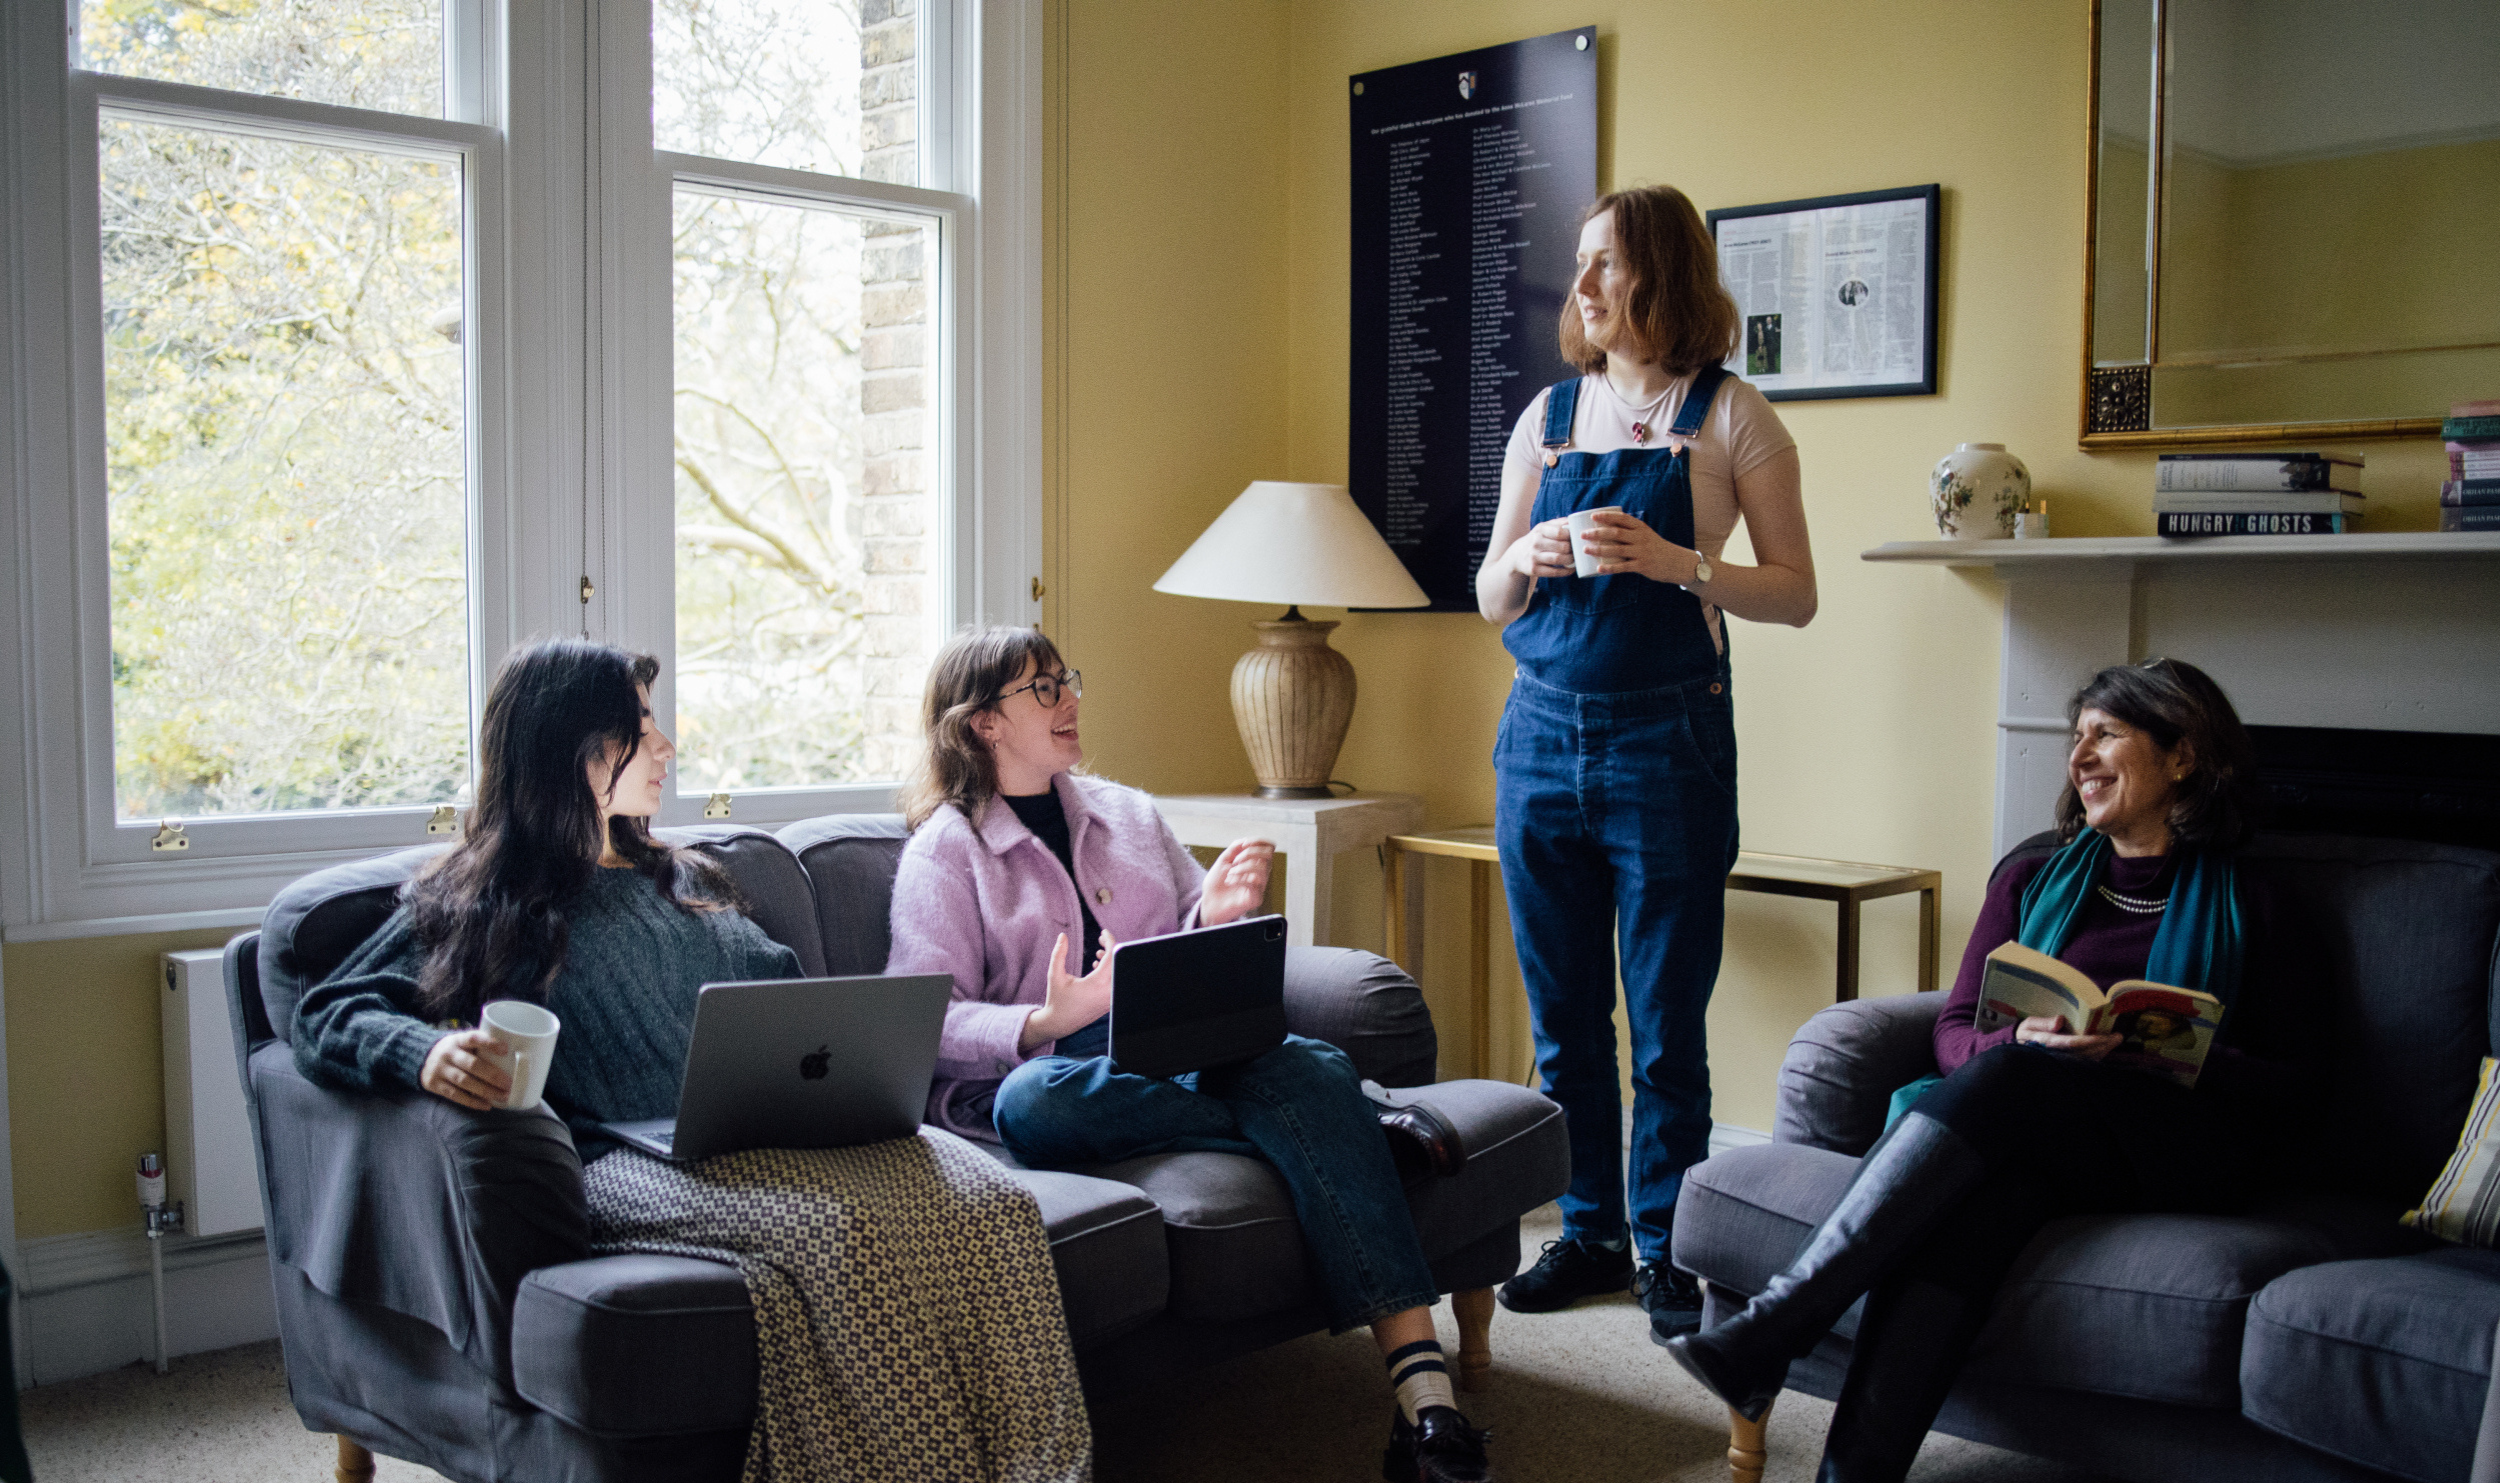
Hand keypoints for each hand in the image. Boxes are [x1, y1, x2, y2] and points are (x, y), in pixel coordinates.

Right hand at [420, 1027, 514, 1110]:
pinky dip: (472, 1101)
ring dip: (485, 1091)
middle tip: (509, 1084)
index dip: (489, 1043)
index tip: (505, 1049)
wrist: (421, 1057)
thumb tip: (514, 1057)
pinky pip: (455, 1095)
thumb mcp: (463, 1042)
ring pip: (464, 1081)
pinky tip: (486, 1105)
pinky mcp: (434, 1084)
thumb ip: (480, 1047)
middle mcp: (447, 1053)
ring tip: (502, 1096)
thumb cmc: (454, 1050)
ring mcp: (439, 1069)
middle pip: (472, 1065)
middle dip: (493, 1075)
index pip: (473, 1038)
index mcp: (457, 1040)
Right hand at [1020, 929, 1116, 1054]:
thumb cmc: (1056, 999)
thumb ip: (1059, 953)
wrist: (1059, 1024)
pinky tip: (1096, 965)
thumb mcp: (1054, 975)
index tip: (1103, 932)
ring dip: (1110, 960)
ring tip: (1097, 953)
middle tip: (1100, 940)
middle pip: (1119, 962)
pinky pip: (1115, 982)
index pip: (1112, 955)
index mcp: (1098, 983)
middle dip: (1111, 947)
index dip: (1109, 940)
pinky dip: (1110, 970)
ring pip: (1118, 972)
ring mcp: (1110, 998)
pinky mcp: (1109, 1002)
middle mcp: (1108, 992)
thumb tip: (1062, 936)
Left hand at [1199, 838, 1274, 925]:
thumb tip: (1246, 840)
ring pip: (1262, 867)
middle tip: (1235, 861)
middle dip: (1250, 853)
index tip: (1243, 844)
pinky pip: (1254, 882)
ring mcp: (1259, 886)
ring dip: (1242, 867)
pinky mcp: (1256, 898)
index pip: (1268, 847)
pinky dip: (1240, 878)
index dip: (1259, 841)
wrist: (1209, 903)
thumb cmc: (1216, 883)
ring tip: (1230, 873)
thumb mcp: (1223, 860)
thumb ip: (1235, 848)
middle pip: (1269, 855)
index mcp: (1254, 863)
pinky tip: (1230, 881)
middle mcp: (1260, 873)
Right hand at [1507, 518, 1574, 578]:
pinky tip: (1571, 569)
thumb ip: (1558, 523)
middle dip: (1574, 550)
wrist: (1517, 555)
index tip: (1577, 539)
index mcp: (1540, 530)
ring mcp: (1534, 556)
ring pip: (1558, 559)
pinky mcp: (1534, 569)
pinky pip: (1554, 572)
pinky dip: (1565, 571)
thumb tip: (1575, 521)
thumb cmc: (1537, 539)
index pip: (1559, 532)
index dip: (1571, 536)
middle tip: (1578, 551)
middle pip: (1562, 547)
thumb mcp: (1543, 528)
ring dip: (1571, 560)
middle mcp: (1536, 542)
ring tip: (1575, 559)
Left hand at [1579, 509, 1702, 584]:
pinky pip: (1623, 567)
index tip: (1592, 516)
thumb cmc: (1655, 547)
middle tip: (1582, 535)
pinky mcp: (1642, 565)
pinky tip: (1599, 568)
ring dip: (1599, 549)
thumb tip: (1605, 528)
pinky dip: (1610, 567)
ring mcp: (1641, 552)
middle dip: (1597, 533)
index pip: (1622, 518)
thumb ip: (1629, 531)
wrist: (1676, 562)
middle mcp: (1641, 537)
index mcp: (1640, 527)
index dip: (1607, 517)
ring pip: (1617, 549)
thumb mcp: (1645, 535)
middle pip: (1616, 533)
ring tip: (1585, 549)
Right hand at [2014, 1015, 2121, 1060]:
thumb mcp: (2028, 1025)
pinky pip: (2086, 1062)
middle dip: (2102, 1045)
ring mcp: (2063, 1062)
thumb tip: (2059, 1020)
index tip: (2104, 1037)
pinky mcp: (2068, 1066)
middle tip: (2118, 1037)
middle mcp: (2058, 1056)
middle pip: (2084, 1053)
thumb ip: (2042, 1023)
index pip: (2071, 1044)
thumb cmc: (2026, 1034)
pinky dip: (2098, 1055)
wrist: (2020, 1050)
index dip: (2089, 1041)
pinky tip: (2106, 1048)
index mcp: (2047, 1044)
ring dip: (2103, 1051)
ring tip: (2116, 1040)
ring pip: (2087, 1059)